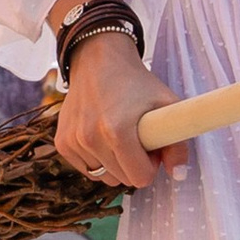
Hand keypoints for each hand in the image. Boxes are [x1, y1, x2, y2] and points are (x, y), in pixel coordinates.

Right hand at [55, 28, 179, 189]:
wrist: (98, 60)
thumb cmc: (136, 82)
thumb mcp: (167, 103)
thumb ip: (178, 142)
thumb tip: (178, 174)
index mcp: (117, 131)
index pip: (139, 178)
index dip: (150, 164)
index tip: (150, 146)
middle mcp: (90, 138)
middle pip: (122, 180)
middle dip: (133, 164)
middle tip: (136, 138)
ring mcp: (72, 141)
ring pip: (103, 176)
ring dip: (114, 163)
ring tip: (118, 134)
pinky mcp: (61, 142)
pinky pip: (86, 169)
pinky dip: (97, 159)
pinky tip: (101, 135)